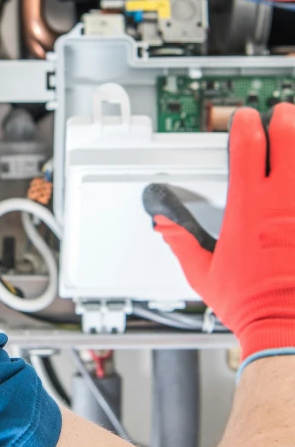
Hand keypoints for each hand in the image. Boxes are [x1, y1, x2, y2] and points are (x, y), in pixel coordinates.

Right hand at [143, 104, 294, 360]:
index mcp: (248, 209)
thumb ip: (181, 243)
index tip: (246, 118)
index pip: (247, 148)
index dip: (245, 124)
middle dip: (283, 121)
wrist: (285, 331)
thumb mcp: (203, 274)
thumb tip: (165, 226)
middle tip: (280, 115)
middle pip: (287, 140)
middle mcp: (282, 204)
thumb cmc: (250, 305)